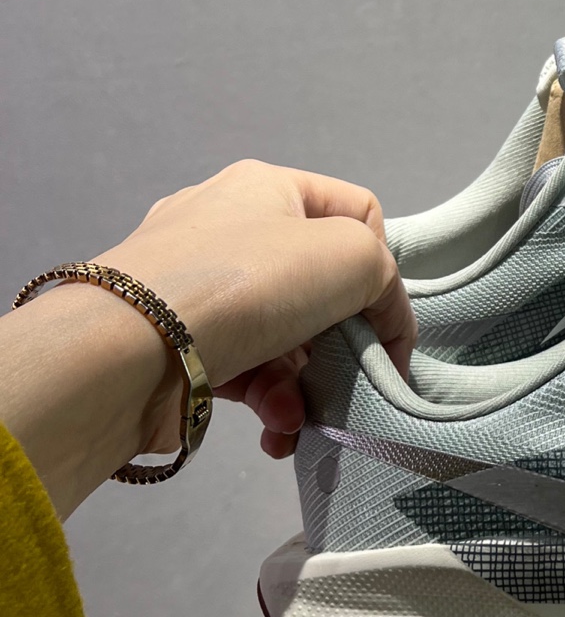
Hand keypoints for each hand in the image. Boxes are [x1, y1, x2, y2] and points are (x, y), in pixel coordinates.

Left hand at [101, 161, 415, 460]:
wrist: (128, 351)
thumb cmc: (245, 284)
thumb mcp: (351, 257)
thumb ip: (385, 279)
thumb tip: (379, 326)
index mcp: (267, 187)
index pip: (357, 214)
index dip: (382, 267)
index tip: (380, 317)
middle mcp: (229, 227)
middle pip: (320, 286)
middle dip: (343, 341)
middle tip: (352, 376)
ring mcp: (198, 287)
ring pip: (286, 337)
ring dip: (309, 384)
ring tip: (306, 419)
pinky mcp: (179, 343)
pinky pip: (247, 371)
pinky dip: (271, 403)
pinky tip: (277, 429)